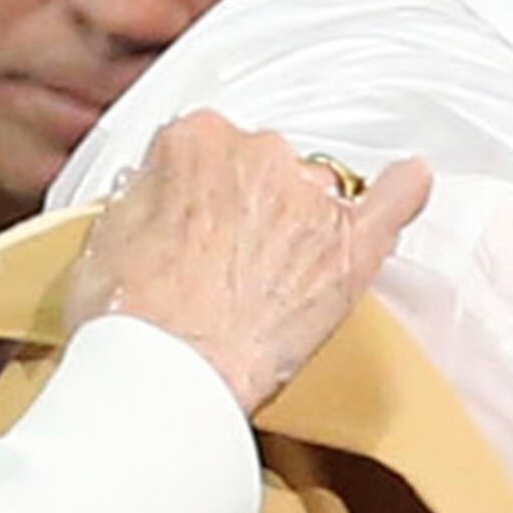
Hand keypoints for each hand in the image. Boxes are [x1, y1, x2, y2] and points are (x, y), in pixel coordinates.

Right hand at [67, 113, 433, 414]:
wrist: (168, 372)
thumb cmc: (127, 317)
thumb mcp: (105, 237)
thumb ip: (145, 198)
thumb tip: (162, 194)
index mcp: (193, 140)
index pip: (207, 150)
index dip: (200, 195)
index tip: (194, 228)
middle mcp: (258, 151)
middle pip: (265, 166)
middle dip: (250, 207)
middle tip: (226, 267)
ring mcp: (310, 197)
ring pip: (316, 192)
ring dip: (301, 224)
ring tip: (274, 282)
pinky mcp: (350, 247)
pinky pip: (394, 200)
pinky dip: (402, 190)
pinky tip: (408, 182)